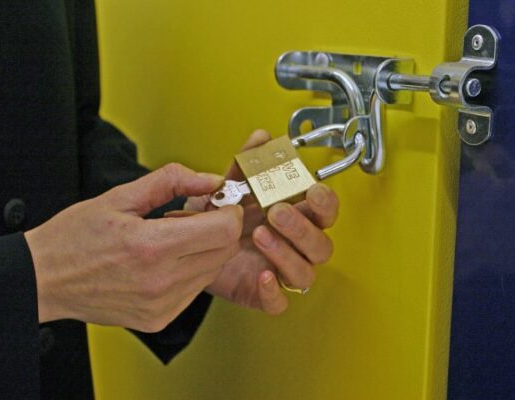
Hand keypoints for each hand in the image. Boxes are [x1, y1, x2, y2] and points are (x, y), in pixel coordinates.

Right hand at [25, 164, 242, 331]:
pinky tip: (164, 261)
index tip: (216, 203)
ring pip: (214, 270)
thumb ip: (171, 181)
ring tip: (171, 240)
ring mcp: (162, 305)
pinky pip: (195, 289)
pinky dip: (191, 271)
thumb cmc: (75, 237)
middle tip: (189, 218)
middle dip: (219, 228)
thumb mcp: (119, 196)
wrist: (44, 280)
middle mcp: (161, 281)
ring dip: (205, 250)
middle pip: (226, 250)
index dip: (227, 211)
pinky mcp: (159, 318)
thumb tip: (211, 180)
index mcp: (151, 245)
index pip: (224, 230)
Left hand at [185, 130, 338, 314]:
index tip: (312, 190)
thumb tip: (261, 137)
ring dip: (287, 254)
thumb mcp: (229, 187)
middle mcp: (293, 247)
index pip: (325, 213)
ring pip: (305, 274)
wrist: (189, 244)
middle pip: (321, 246)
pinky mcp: (262, 294)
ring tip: (260, 235)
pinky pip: (279, 303)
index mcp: (294, 218)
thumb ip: (246, 164)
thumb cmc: (218, 217)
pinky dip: (273, 292)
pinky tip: (261, 275)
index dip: (325, 203)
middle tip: (277, 212)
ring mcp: (280, 271)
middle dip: (303, 228)